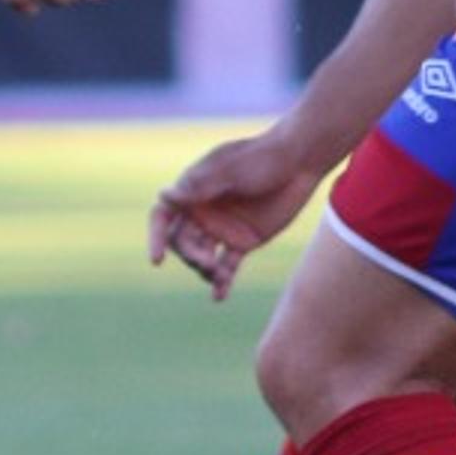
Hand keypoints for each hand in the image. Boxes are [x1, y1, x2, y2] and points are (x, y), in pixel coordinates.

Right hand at [146, 127, 325, 301]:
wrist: (299, 162)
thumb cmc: (261, 157)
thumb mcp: (231, 170)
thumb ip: (200, 187)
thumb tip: (163, 196)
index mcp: (192, 191)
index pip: (163, 216)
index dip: (156, 237)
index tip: (157, 260)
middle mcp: (202, 212)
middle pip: (182, 242)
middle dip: (189, 255)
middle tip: (205, 263)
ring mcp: (222, 229)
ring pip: (203, 256)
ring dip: (205, 269)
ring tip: (217, 276)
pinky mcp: (243, 242)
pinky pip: (227, 266)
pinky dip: (222, 282)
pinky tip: (218, 297)